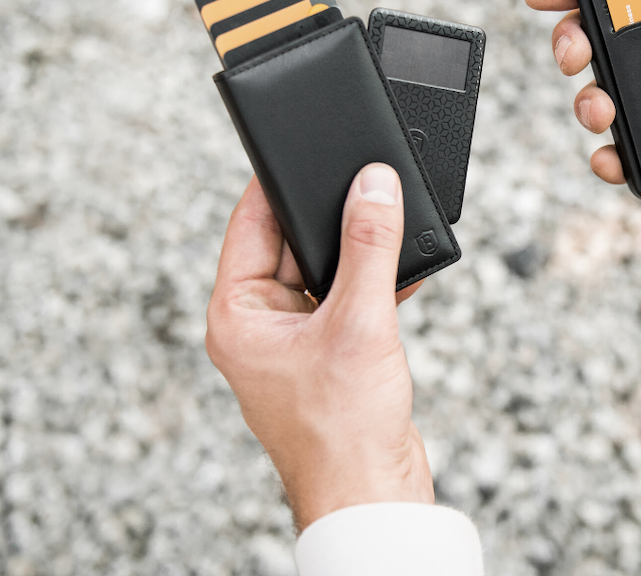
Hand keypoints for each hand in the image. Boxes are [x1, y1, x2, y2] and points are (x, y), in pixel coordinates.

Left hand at [205, 165, 431, 530]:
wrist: (373, 493)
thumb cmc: (343, 428)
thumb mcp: (358, 322)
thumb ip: (369, 246)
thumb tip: (375, 185)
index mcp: (238, 315)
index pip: (250, 224)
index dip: (275, 183)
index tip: (302, 146)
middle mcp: (259, 323)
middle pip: (289, 242)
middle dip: (328, 215)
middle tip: (362, 183)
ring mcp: (294, 337)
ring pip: (323, 268)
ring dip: (357, 250)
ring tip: (387, 229)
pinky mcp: (329, 350)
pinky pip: (347, 294)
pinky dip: (374, 280)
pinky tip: (402, 270)